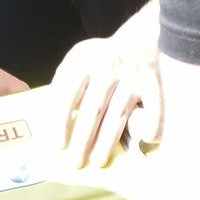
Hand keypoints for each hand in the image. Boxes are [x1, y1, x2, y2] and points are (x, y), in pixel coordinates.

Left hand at [53, 7, 162, 167]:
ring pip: (117, 114)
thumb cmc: (99, 57)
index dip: (60, 122)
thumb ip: (61, 84)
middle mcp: (106, 67)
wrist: (138, 37)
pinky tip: (147, 140)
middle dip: (83, 140)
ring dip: (108, 141)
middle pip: (93, 110)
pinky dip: (152, 123)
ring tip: (98, 161)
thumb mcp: (75, 60)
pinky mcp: (151, 81)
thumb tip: (45, 119)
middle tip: (75, 162)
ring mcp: (130, 75)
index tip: (56, 146)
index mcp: (82, 61)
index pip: (67, 95)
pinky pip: (154, 107)